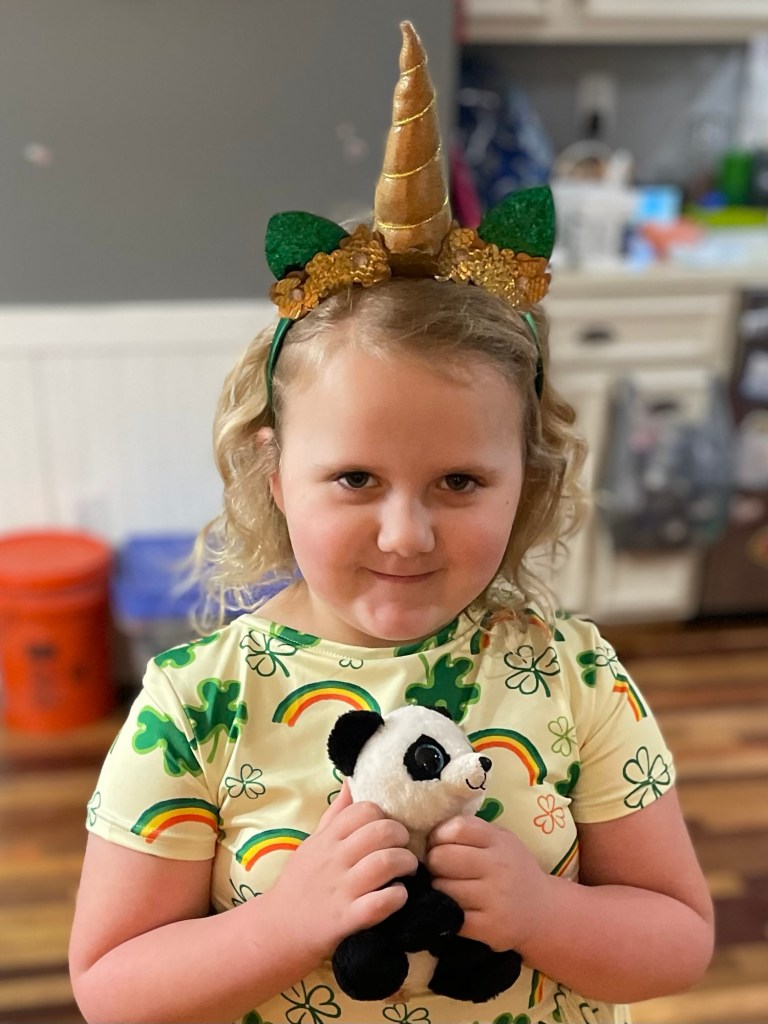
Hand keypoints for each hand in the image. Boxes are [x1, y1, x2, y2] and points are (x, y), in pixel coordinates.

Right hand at [268, 783, 418, 963]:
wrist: (277, 930)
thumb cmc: (300, 882)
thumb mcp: (313, 842)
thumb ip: (336, 813)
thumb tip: (352, 779)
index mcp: (327, 838)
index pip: (364, 809)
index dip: (384, 815)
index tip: (388, 827)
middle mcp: (334, 860)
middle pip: (380, 832)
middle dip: (401, 836)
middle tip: (403, 847)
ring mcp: (341, 890)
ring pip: (385, 863)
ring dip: (405, 864)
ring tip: (407, 870)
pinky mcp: (347, 920)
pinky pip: (381, 903)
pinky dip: (397, 897)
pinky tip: (398, 896)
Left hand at [425, 815, 545, 952]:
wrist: (542, 910)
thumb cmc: (511, 869)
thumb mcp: (499, 840)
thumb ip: (470, 832)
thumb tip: (428, 837)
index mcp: (499, 840)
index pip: (456, 829)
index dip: (438, 836)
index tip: (438, 845)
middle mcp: (498, 867)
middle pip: (441, 858)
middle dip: (434, 863)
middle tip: (441, 870)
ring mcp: (495, 899)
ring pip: (441, 888)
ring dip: (438, 889)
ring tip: (449, 890)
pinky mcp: (488, 927)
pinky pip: (450, 916)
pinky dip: (445, 913)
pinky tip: (455, 909)